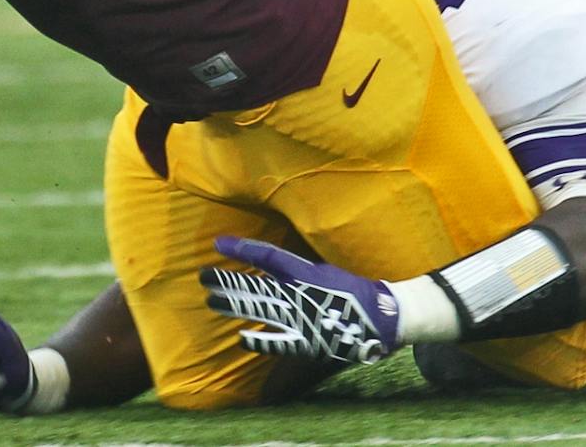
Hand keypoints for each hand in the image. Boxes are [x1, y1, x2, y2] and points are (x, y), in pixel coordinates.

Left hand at [198, 236, 400, 364]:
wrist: (382, 318)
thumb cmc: (351, 291)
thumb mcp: (321, 271)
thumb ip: (294, 271)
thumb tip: (267, 266)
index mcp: (305, 272)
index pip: (267, 255)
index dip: (241, 249)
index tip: (217, 244)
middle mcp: (299, 293)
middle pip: (254, 285)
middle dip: (226, 281)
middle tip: (203, 276)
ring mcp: (301, 318)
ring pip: (260, 309)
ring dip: (233, 305)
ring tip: (211, 300)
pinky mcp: (309, 342)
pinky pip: (281, 342)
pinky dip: (262, 341)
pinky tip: (242, 338)